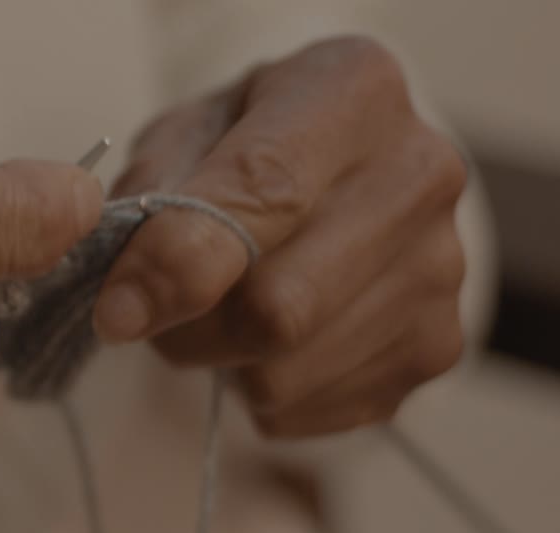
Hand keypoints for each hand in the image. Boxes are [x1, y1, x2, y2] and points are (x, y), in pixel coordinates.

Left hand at [96, 36, 467, 436]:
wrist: (336, 172)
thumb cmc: (242, 146)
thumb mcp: (183, 136)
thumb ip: (152, 201)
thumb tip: (130, 302)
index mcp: (352, 93)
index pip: (265, 192)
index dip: (178, 265)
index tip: (117, 312)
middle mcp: (420, 176)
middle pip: (280, 307)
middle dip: (189, 332)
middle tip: (157, 316)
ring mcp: (441, 270)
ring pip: (287, 374)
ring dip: (221, 365)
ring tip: (220, 317)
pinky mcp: (435, 348)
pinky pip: (310, 411)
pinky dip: (260, 396)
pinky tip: (268, 344)